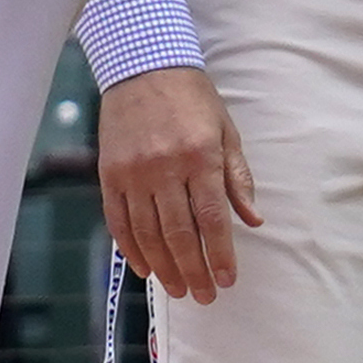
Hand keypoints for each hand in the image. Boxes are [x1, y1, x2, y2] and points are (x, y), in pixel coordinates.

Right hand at [98, 64, 262, 306]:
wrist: (143, 66)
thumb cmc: (193, 99)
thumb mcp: (226, 132)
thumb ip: (238, 179)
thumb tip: (253, 221)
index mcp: (200, 157)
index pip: (211, 219)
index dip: (219, 254)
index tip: (227, 280)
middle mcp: (165, 168)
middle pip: (179, 233)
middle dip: (193, 270)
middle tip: (204, 296)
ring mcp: (133, 172)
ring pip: (147, 233)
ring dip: (164, 267)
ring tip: (178, 289)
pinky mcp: (110, 173)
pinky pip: (119, 220)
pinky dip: (131, 248)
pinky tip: (144, 268)